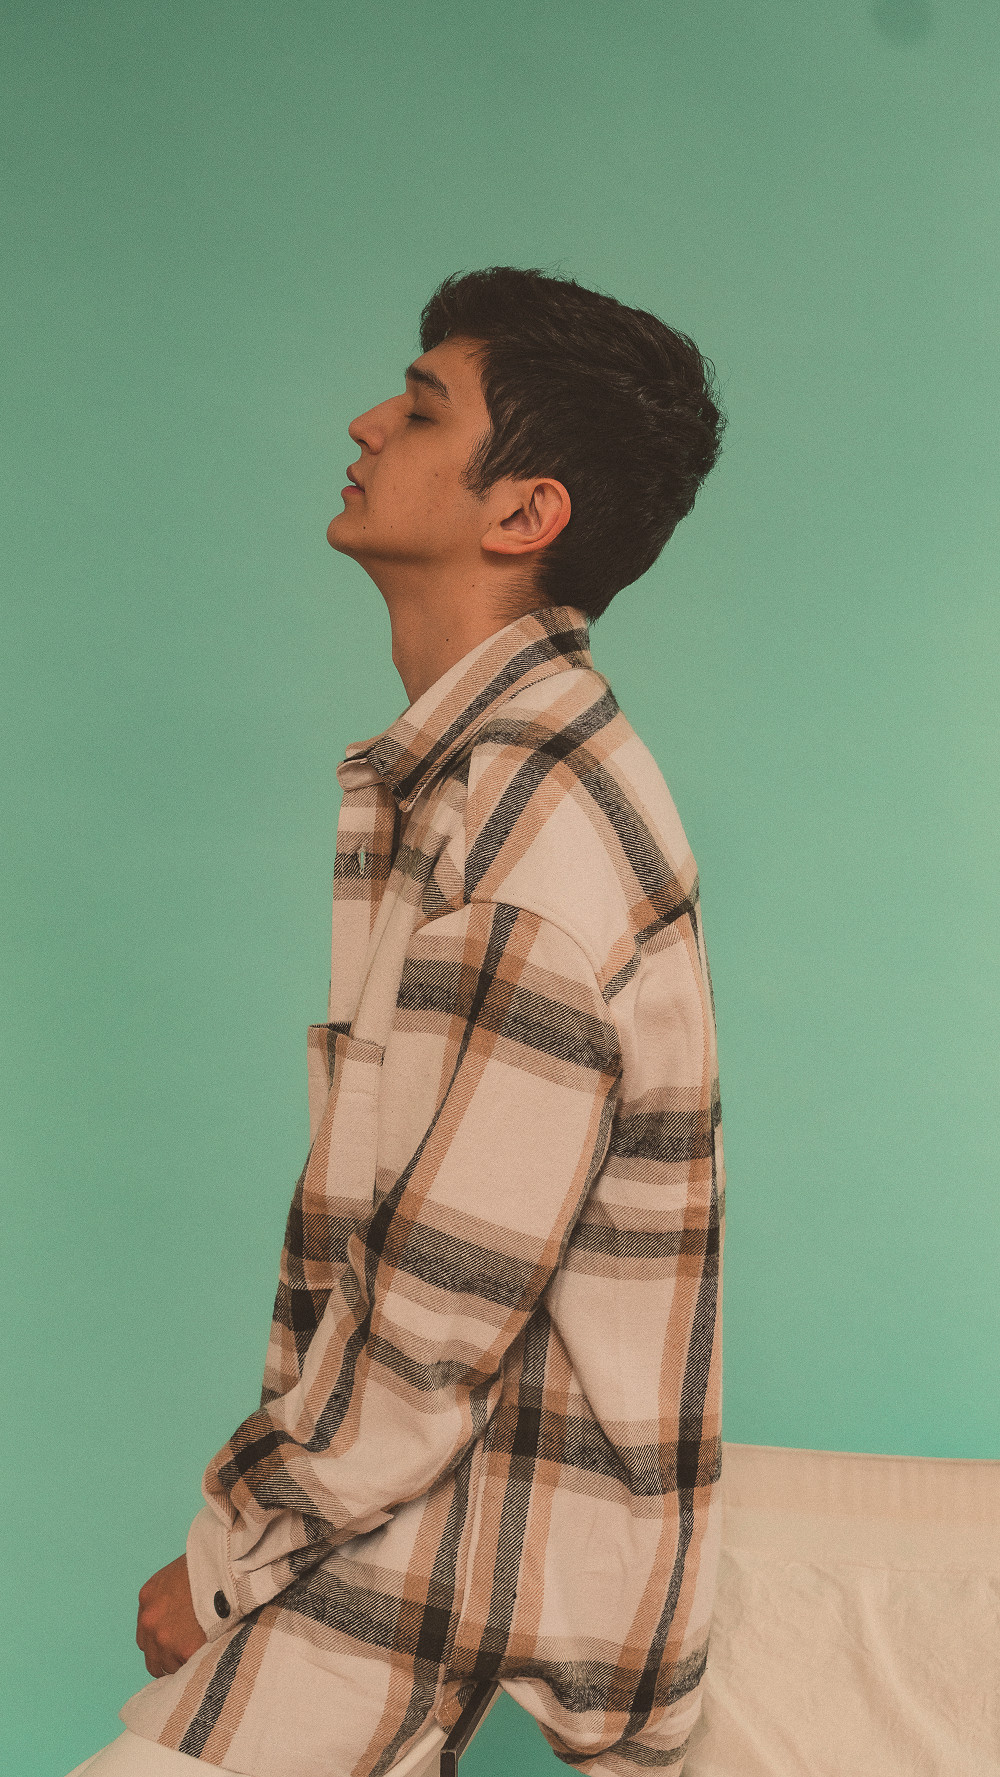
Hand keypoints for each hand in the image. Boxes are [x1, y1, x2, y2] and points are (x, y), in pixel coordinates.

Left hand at [136, 1553, 207, 1676]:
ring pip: (168, 1668)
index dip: (162, 1642)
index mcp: (148, 1598)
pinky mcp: (184, 1651)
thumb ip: (170, 1597)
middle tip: (190, 1653)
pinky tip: (210, 1656)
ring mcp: (164, 1639)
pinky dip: (198, 1666)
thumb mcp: (179, 1574)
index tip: (178, 1642)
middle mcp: (149, 1621)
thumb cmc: (209, 1564)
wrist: (225, 1567)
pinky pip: (187, 1670)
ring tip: (204, 1652)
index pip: (146, 1636)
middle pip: (152, 1658)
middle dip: (169, 1658)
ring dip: (183, 1663)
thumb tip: (177, 1616)